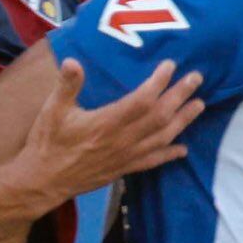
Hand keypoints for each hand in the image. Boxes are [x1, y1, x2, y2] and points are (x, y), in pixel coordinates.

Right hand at [18, 57, 203, 206]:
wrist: (43, 181)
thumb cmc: (47, 143)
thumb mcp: (51, 110)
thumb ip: (66, 85)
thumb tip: (72, 61)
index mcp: (106, 123)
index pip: (141, 100)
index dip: (159, 82)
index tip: (171, 65)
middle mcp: (121, 141)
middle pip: (160, 116)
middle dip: (180, 96)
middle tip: (197, 78)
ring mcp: (125, 157)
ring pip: (162, 138)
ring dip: (183, 121)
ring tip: (199, 106)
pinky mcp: (123, 170)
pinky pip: (152, 162)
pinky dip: (169, 154)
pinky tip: (183, 149)